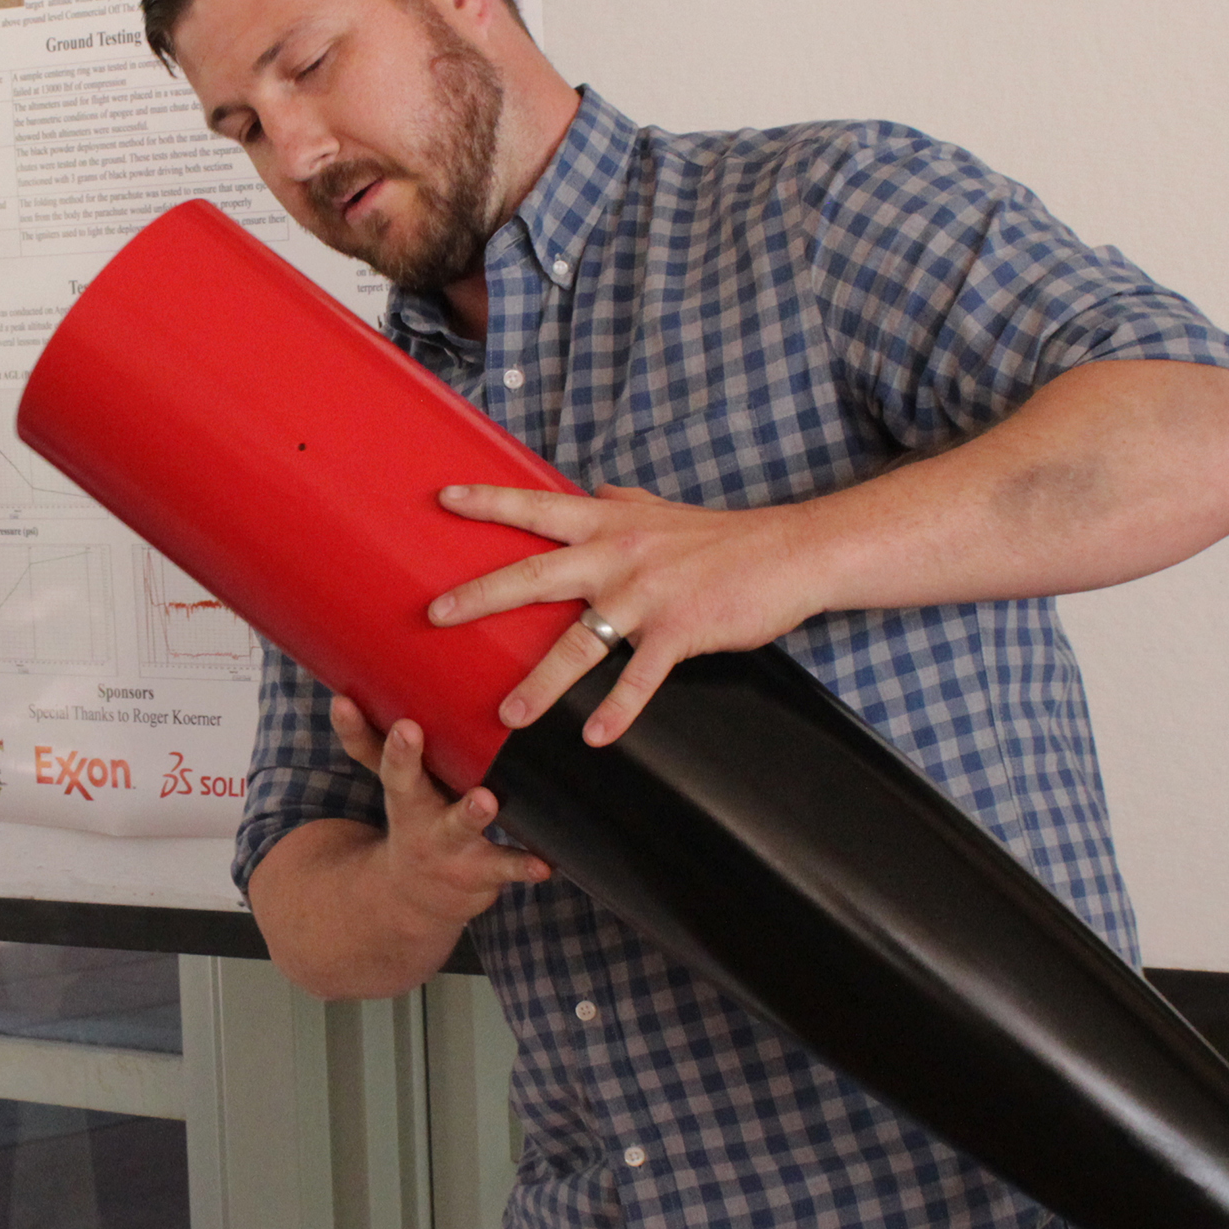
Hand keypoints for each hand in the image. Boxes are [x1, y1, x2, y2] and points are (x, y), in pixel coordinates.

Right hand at [333, 695, 551, 933]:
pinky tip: (544, 864)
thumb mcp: (399, 788)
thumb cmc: (417, 821)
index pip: (368, 752)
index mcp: (398, 788)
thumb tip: (359, 683)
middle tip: (406, 729)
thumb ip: (388, 743)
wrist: (418, 899)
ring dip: (469, 813)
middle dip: (402, 758)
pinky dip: (523, 866)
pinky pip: (503, 868)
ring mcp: (446, 846)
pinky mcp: (479, 872)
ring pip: (456, 827)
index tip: (343, 702)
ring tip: (484, 799)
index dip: (354, 728)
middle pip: (401, 784)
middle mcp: (414, 816)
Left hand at [427, 483, 818, 746]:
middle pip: (536, 576)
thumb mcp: (665, 512)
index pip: (537, 508)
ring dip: (541, 683)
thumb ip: (624, 504)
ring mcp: (647, 596)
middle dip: (482, 596)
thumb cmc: (726, 536)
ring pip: (580, 643)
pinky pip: (640, 678)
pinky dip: (618, 710)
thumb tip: (596, 491)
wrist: (792, 551)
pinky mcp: (680, 631)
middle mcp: (618, 556)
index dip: (489, 503)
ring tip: (508, 715)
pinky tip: (595, 737)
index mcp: (609, 525)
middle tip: (436, 614)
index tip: (444, 500)